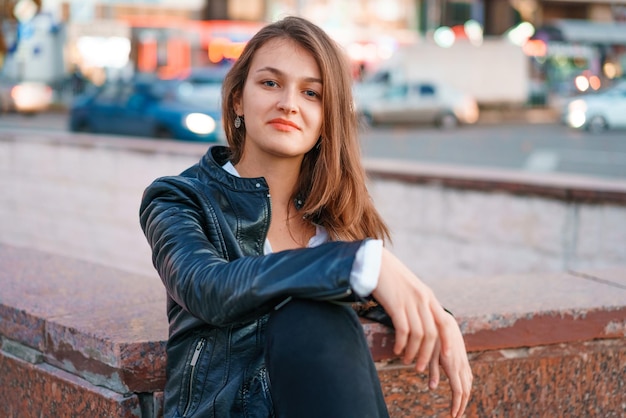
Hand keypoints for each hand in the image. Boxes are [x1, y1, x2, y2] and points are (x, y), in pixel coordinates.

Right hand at [372, 248, 471, 416]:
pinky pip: (403, 330)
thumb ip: (418, 303)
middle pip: (432, 334)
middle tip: (421, 368)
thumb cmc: (390, 277)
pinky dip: (401, 344)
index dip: (448, 342)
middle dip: (428, 355)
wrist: (374, 261)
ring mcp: (410, 302)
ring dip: (414, 352)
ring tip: (406, 361)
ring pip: (419, 335)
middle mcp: (423, 299)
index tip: (446, 358)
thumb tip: (421, 322)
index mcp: (428, 297)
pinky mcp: (395, 304)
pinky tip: (396, 350)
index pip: (445, 323)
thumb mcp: (410, 289)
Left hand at [428, 314, 472, 417]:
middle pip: (465, 391)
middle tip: (455, 416)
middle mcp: (461, 365)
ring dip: (464, 397)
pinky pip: (468, 376)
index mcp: (452, 366)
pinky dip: (466, 387)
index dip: (456, 405)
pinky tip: (463, 391)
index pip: (458, 391)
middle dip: (461, 405)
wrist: (445, 321)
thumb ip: (432, 371)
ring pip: (468, 384)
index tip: (453, 415)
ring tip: (458, 408)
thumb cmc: (433, 337)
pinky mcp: (463, 358)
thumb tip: (432, 388)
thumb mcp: (430, 353)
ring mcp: (464, 362)